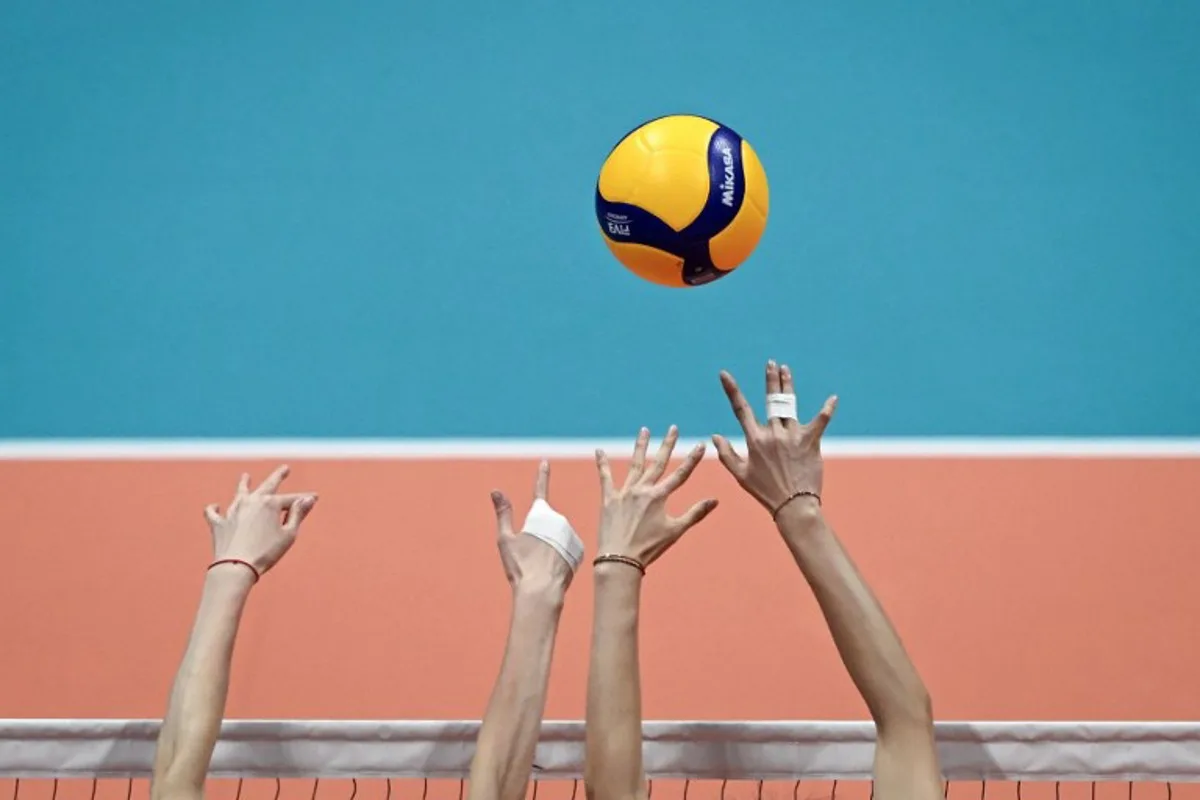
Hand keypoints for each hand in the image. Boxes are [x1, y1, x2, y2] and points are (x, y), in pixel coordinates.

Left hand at [203, 466, 317, 575]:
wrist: (236, 566)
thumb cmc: (266, 553)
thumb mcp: (289, 534)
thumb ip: (298, 514)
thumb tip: (308, 499)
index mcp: (270, 503)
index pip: (291, 499)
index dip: (304, 499)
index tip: (314, 497)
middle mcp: (251, 502)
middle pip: (267, 485)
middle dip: (278, 476)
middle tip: (285, 468)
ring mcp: (233, 511)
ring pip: (240, 493)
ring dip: (244, 484)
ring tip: (245, 476)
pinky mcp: (219, 524)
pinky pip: (213, 513)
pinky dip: (214, 510)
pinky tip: (215, 506)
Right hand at [491, 460, 573, 597]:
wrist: (542, 591)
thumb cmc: (521, 567)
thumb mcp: (505, 539)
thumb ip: (503, 513)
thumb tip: (496, 490)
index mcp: (540, 514)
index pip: (540, 489)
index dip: (542, 476)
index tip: (545, 462)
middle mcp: (559, 520)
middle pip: (546, 524)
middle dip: (539, 535)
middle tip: (530, 556)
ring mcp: (571, 534)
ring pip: (557, 538)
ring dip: (550, 546)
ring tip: (542, 565)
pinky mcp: (579, 549)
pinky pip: (567, 549)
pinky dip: (560, 556)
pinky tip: (553, 569)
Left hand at [593, 426, 717, 567]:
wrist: (620, 559)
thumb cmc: (649, 548)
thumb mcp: (675, 531)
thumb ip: (695, 513)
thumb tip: (715, 501)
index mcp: (659, 497)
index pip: (680, 474)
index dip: (691, 459)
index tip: (700, 444)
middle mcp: (642, 490)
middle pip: (658, 462)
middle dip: (667, 444)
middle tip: (673, 428)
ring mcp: (624, 492)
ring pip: (635, 464)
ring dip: (640, 446)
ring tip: (644, 430)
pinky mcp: (609, 499)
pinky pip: (605, 477)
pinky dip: (602, 464)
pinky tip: (599, 451)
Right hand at [712, 361, 837, 513]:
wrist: (793, 505)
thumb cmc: (766, 492)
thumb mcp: (741, 475)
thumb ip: (726, 454)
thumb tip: (714, 436)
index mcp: (755, 440)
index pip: (740, 409)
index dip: (732, 390)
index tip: (725, 374)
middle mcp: (773, 434)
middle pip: (771, 400)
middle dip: (771, 379)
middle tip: (772, 363)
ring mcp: (793, 436)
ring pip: (790, 404)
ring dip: (788, 385)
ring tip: (786, 370)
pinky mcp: (811, 441)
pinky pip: (821, 421)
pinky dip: (827, 409)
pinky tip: (833, 398)